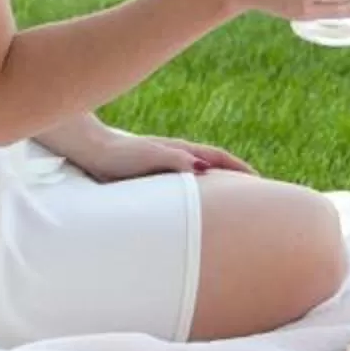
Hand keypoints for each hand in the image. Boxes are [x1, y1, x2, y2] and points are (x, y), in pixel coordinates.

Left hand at [67, 128, 255, 182]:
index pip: (217, 157)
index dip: (238, 168)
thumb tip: (202, 168)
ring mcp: (165, 162)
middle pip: (213, 162)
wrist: (90, 150)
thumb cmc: (118, 155)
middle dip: (233, 174)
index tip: (259, 179)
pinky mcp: (152, 172)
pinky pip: (184, 181)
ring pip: (199, 171)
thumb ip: (174, 160)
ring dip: (217, 181)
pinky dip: (197, 188)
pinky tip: (192, 200)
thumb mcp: (149, 157)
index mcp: (179, 151)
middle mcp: (175, 154)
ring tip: (230, 198)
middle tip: (255, 190)